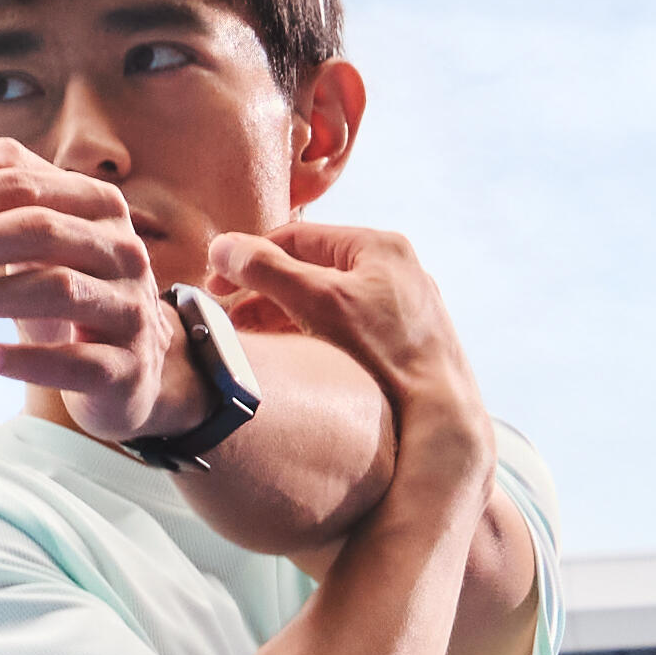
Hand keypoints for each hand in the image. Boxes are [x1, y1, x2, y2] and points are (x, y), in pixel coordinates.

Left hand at [0, 140, 178, 442]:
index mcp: (100, 206)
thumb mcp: (39, 234)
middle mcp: (123, 251)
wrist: (128, 368)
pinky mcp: (127, 369)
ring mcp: (130, 310)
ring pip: (59, 290)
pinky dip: (29, 360)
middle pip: (42, 231)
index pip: (27, 187)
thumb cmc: (71, 286)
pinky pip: (77, 362)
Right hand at [202, 214, 487, 505]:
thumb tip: (222, 247)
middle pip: (312, 270)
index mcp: (380, 246)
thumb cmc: (383, 355)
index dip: (250, 258)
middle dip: (266, 293)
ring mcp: (404, 307)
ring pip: (329, 301)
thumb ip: (266, 270)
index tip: (216, 283)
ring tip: (255, 339)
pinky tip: (295, 355)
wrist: (439, 416)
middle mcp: (397, 270)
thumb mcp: (316, 302)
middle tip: (231, 317)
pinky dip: (315, 335)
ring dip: (287, 315)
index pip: (298, 238)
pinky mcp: (405, 341)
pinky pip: (348, 328)